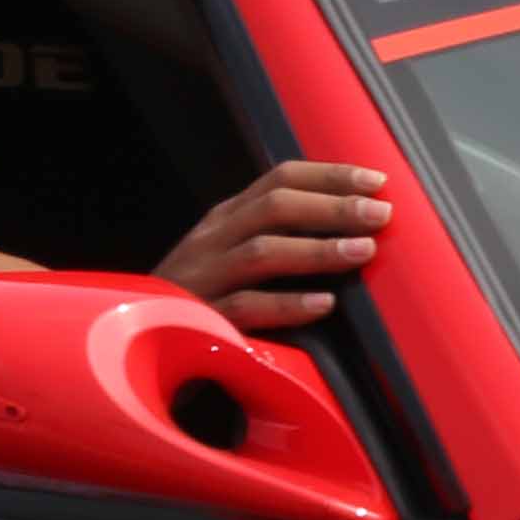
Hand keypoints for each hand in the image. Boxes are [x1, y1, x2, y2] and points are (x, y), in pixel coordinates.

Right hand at [157, 159, 394, 331]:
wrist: (139, 343)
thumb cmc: (203, 297)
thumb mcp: (233, 256)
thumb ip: (278, 235)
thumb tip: (349, 225)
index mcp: (226, 218)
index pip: (279, 180)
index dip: (329, 176)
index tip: (376, 182)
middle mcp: (213, 239)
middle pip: (274, 208)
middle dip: (331, 206)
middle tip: (380, 214)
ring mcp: (204, 278)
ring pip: (262, 252)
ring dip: (317, 249)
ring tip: (363, 251)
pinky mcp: (203, 320)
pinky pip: (247, 308)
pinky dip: (287, 304)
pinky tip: (324, 304)